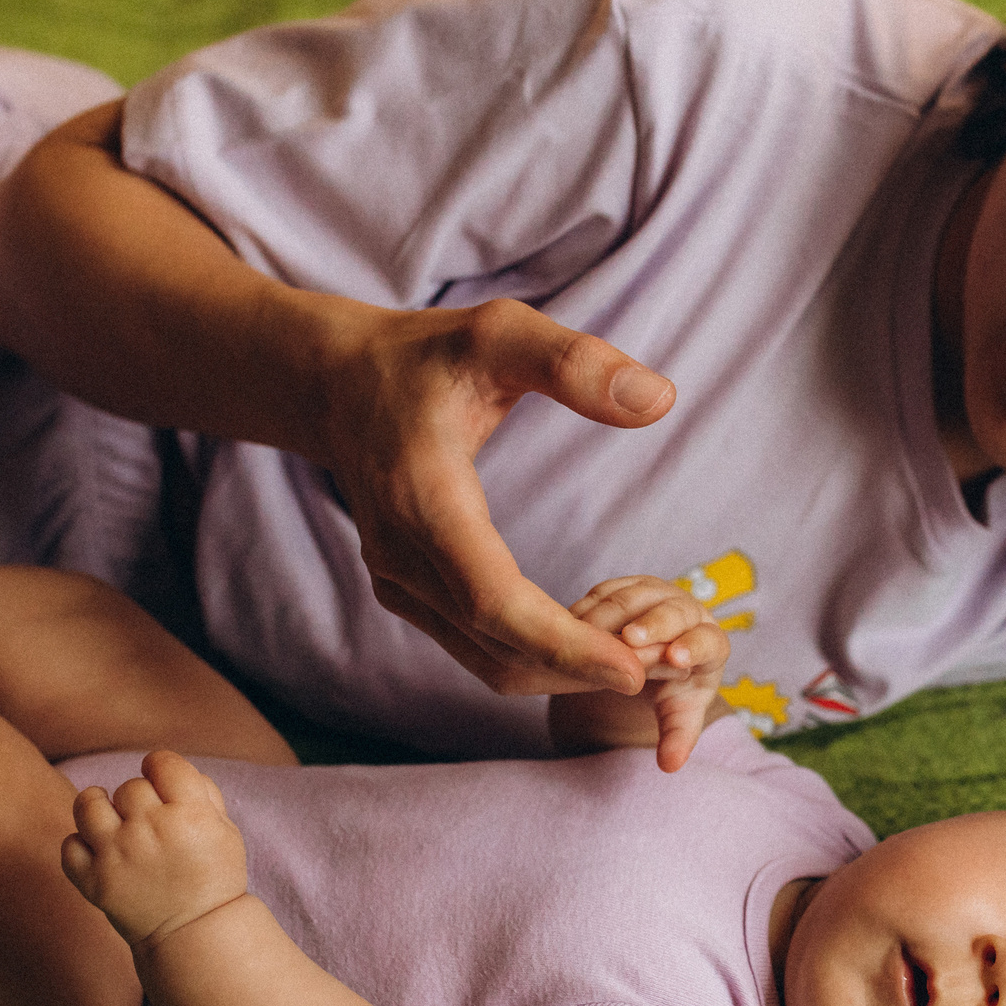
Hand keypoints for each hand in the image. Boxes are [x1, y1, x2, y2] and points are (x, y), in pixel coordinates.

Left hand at [60, 750, 254, 947]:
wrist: (196, 933)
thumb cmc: (215, 878)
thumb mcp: (226, 830)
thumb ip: (202, 793)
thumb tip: (166, 768)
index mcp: (190, 813)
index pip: (162, 761)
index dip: (161, 767)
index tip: (163, 782)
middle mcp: (150, 829)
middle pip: (129, 787)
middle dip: (139, 799)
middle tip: (148, 820)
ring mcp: (118, 854)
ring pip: (88, 803)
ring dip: (98, 807)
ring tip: (109, 818)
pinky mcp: (94, 881)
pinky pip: (70, 845)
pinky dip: (81, 845)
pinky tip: (99, 850)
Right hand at [305, 296, 677, 698]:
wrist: (338, 385)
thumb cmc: (426, 357)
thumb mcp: (498, 332)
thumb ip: (574, 363)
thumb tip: (661, 400)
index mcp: (424, 498)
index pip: (494, 601)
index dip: (564, 644)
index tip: (634, 670)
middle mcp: (401, 556)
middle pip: (498, 648)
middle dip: (582, 668)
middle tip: (667, 668)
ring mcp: (397, 583)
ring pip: (489, 662)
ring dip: (564, 673)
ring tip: (643, 663)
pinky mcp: (405, 594)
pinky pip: (477, 649)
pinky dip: (537, 659)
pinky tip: (593, 645)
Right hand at [548, 575, 728, 770]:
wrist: (655, 663)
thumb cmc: (674, 690)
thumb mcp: (676, 713)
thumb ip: (676, 736)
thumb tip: (670, 766)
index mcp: (710, 643)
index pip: (709, 641)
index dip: (694, 646)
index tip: (675, 657)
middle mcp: (688, 612)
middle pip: (676, 610)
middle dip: (654, 624)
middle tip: (630, 639)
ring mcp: (657, 595)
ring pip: (637, 596)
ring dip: (614, 614)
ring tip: (589, 636)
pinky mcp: (626, 587)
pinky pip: (608, 590)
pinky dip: (590, 606)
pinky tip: (569, 626)